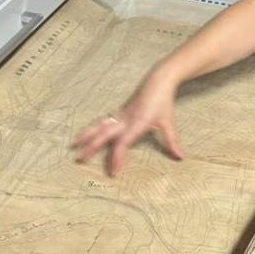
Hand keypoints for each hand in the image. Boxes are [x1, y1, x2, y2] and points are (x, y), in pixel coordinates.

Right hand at [71, 72, 185, 175]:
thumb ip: (172, 142)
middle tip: (79, 160)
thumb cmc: (163, 103)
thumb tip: (180, 157)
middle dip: (91, 148)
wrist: (158, 81)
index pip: (124, 143)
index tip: (113, 172)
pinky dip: (91, 129)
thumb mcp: (169, 123)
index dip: (117, 158)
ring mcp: (120, 115)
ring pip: (99, 126)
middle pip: (105, 135)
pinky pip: (102, 122)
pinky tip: (84, 135)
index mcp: (137, 123)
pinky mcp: (118, 112)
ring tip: (74, 146)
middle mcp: (125, 120)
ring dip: (86, 136)